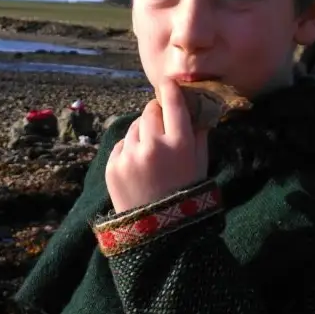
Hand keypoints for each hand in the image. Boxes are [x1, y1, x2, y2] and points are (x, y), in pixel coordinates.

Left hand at [105, 79, 208, 213]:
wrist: (159, 230)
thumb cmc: (186, 194)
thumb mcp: (200, 164)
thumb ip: (199, 133)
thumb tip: (197, 107)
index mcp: (179, 144)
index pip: (172, 102)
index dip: (170, 89)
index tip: (168, 83)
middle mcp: (153, 146)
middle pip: (150, 111)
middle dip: (156, 113)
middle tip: (161, 123)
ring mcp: (130, 155)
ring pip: (134, 127)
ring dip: (143, 132)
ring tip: (151, 152)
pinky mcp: (113, 165)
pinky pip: (122, 145)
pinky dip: (130, 150)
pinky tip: (139, 166)